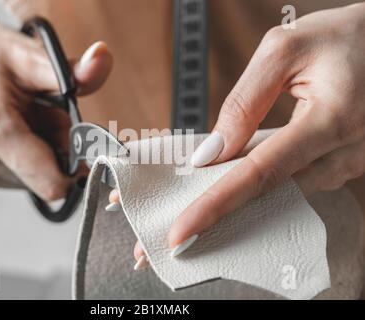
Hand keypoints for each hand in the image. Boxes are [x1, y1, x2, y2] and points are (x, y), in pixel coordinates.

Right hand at [0, 2, 112, 199]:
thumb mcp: (27, 54)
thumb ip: (71, 71)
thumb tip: (104, 60)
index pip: (53, 184)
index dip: (74, 166)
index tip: (75, 141)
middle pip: (43, 179)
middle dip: (53, 151)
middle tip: (40, 115)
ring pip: (27, 181)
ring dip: (34, 154)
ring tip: (17, 119)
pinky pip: (9, 179)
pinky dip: (15, 158)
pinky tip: (2, 131)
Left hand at [108, 3, 364, 267]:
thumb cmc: (345, 38)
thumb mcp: (287, 50)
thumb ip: (245, 101)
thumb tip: (213, 151)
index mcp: (330, 120)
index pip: (260, 174)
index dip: (217, 205)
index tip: (182, 231)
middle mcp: (345, 152)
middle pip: (270, 196)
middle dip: (219, 217)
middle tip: (174, 233)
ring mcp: (351, 163)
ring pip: (284, 195)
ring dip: (240, 204)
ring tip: (196, 213)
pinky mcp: (346, 163)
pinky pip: (298, 184)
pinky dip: (264, 189)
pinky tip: (237, 188)